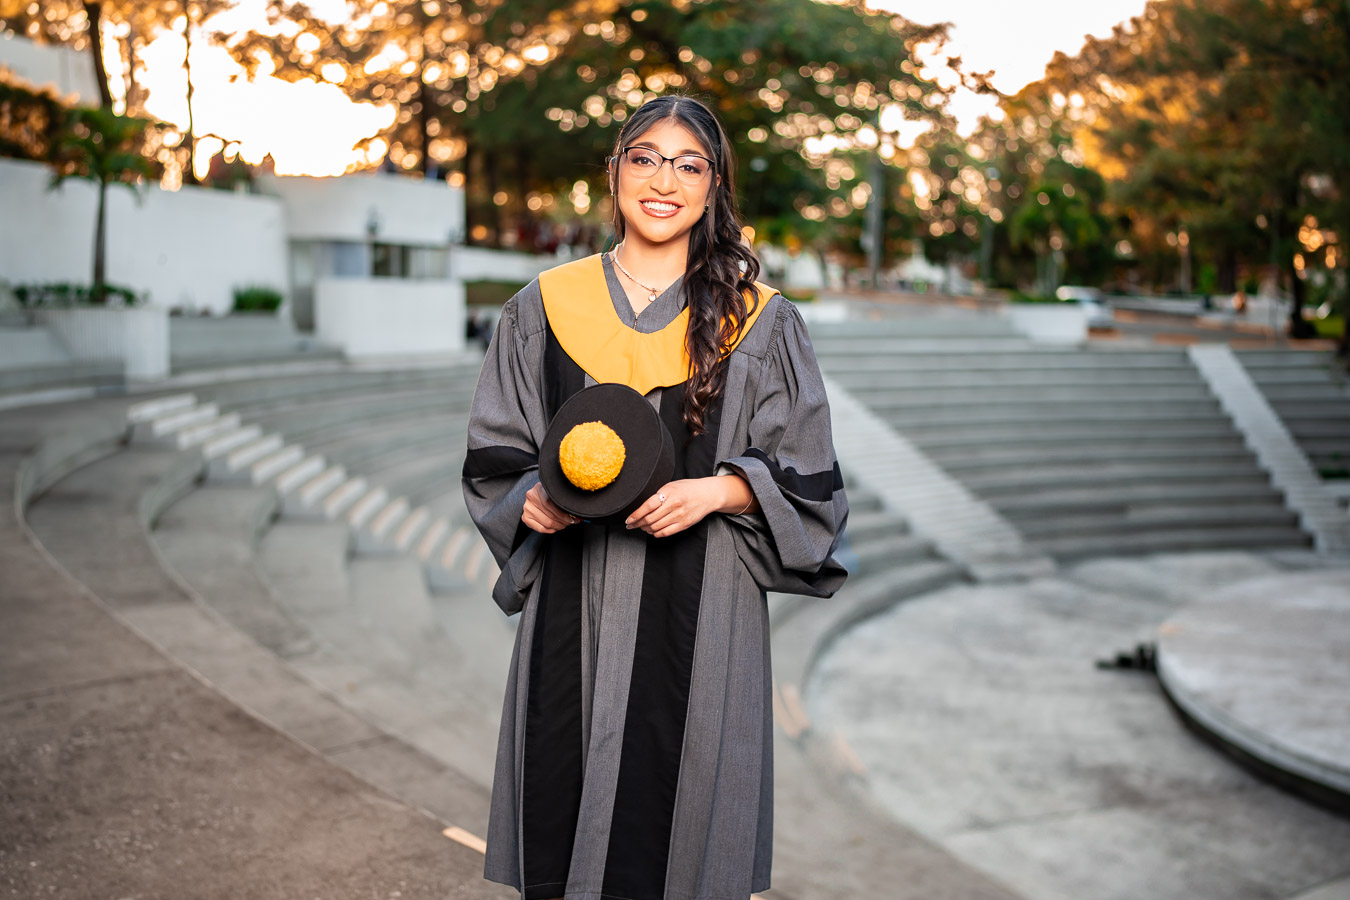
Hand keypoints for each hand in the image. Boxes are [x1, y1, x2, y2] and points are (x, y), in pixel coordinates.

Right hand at [522, 482, 577, 533]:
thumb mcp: (554, 492)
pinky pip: (540, 528)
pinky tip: (555, 528)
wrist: (536, 494)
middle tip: (571, 522)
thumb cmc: (547, 494)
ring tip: (564, 525)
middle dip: (563, 521)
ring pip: (547, 523)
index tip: (572, 518)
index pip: (551, 504)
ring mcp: (527, 508)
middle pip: (550, 515)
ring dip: (558, 526)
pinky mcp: (525, 518)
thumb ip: (561, 500)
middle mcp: (531, 497)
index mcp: (538, 488)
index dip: (563, 513)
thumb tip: (575, 513)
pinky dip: (550, 530)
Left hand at [625, 476, 746, 537]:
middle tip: (631, 525)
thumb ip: (658, 495)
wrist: (708, 494)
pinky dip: (656, 533)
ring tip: (642, 527)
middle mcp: (674, 504)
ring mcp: (680, 516)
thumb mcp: (671, 485)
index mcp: (669, 492)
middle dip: (637, 524)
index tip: (628, 519)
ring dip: (646, 529)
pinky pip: (665, 532)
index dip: (635, 515)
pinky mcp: (684, 524)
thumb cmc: (688, 488)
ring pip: (656, 527)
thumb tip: (641, 506)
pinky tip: (652, 531)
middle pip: (650, 519)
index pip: (647, 506)